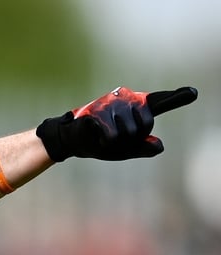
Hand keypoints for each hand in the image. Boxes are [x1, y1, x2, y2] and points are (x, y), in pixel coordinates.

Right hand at [36, 86, 197, 161]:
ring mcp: (113, 104)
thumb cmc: (102, 143)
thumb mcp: (125, 149)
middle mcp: (128, 100)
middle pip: (146, 125)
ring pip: (130, 133)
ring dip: (117, 142)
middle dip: (133, 138)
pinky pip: (113, 136)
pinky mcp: (99, 112)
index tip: (193, 93)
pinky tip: (98, 136)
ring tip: (105, 136)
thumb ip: (143, 147)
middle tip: (117, 138)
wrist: (73, 140)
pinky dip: (106, 143)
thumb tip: (159, 145)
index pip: (161, 102)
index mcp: (138, 108)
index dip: (178, 97)